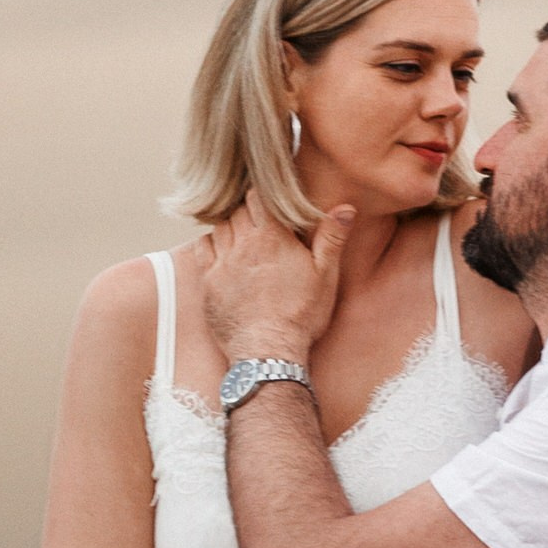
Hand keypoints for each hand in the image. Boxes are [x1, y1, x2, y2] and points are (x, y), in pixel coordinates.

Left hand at [202, 195, 352, 364]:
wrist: (267, 352)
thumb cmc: (300, 315)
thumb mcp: (325, 276)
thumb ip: (332, 239)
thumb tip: (345, 208)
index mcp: (271, 237)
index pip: (258, 197)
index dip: (263, 196)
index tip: (271, 203)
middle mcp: (243, 245)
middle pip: (237, 210)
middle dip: (248, 211)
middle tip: (260, 220)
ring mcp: (222, 263)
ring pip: (219, 226)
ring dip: (230, 225)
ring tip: (243, 234)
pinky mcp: (208, 282)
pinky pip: (202, 248)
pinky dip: (210, 242)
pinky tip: (223, 250)